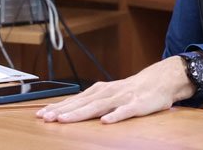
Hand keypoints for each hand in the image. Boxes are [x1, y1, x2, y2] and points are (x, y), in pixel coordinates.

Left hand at [35, 56, 193, 124]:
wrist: (161, 80)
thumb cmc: (133, 89)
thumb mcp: (110, 92)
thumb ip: (92, 100)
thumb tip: (70, 109)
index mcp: (101, 91)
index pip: (76, 100)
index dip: (58, 107)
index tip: (41, 114)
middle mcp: (108, 93)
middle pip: (82, 103)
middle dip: (63, 111)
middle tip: (45, 118)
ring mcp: (122, 98)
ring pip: (98, 107)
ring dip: (80, 113)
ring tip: (64, 120)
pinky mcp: (137, 105)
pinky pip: (125, 111)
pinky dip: (115, 116)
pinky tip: (105, 121)